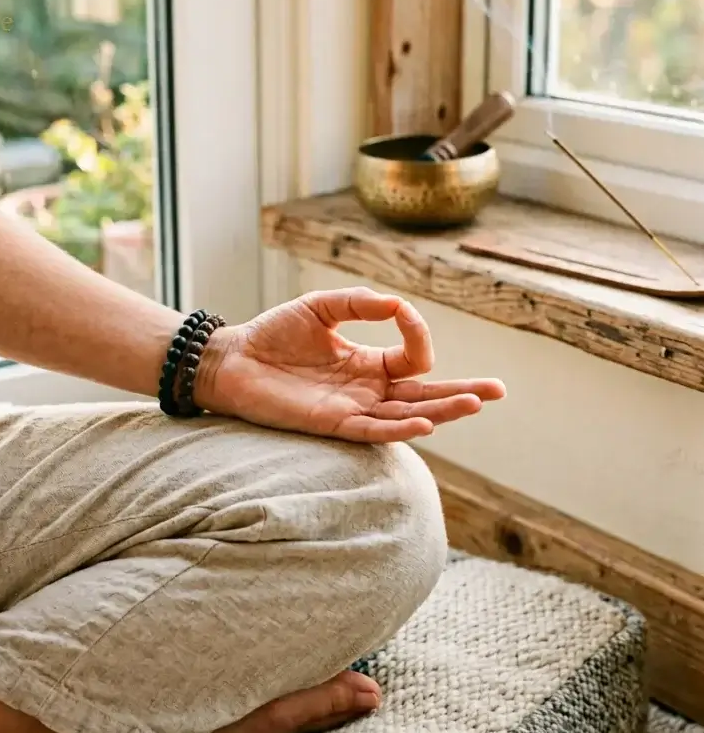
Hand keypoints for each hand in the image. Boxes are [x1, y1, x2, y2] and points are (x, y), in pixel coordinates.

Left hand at [196, 287, 505, 442]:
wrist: (232, 360)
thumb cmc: (273, 334)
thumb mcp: (321, 306)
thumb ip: (359, 302)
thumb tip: (398, 305)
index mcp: (369, 363)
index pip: (413, 356)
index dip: (417, 333)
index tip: (401, 312)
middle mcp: (367, 390)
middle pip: (424, 394)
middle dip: (462, 392)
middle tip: (498, 391)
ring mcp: (353, 408)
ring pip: (407, 414)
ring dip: (441, 410)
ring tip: (475, 403)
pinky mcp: (332, 423)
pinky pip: (373, 430)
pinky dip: (399, 428)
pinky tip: (425, 423)